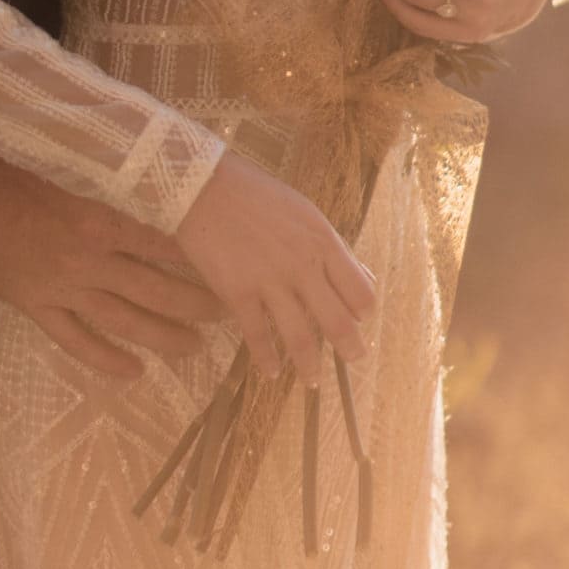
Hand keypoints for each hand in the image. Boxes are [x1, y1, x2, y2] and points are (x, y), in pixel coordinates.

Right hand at [0, 155, 224, 381]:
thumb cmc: (12, 164)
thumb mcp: (71, 159)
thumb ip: (113, 173)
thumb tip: (157, 163)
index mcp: (106, 216)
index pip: (170, 245)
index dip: (203, 260)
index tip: (231, 268)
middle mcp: (93, 259)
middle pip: (159, 291)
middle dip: (197, 306)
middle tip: (227, 315)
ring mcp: (65, 288)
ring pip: (126, 322)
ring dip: (165, 338)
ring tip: (193, 349)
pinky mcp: (36, 307)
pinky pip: (76, 342)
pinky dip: (106, 361)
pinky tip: (132, 373)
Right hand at [175, 151, 375, 387]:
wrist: (204, 187)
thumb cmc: (256, 195)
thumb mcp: (305, 213)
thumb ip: (332, 247)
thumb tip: (363, 274)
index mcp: (324, 243)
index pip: (360, 291)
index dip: (363, 312)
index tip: (360, 322)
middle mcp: (303, 266)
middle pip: (338, 321)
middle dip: (350, 348)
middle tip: (354, 361)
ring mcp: (271, 282)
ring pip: (300, 337)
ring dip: (310, 365)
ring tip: (312, 381)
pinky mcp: (238, 293)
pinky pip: (258, 336)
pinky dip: (267, 359)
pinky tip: (270, 372)